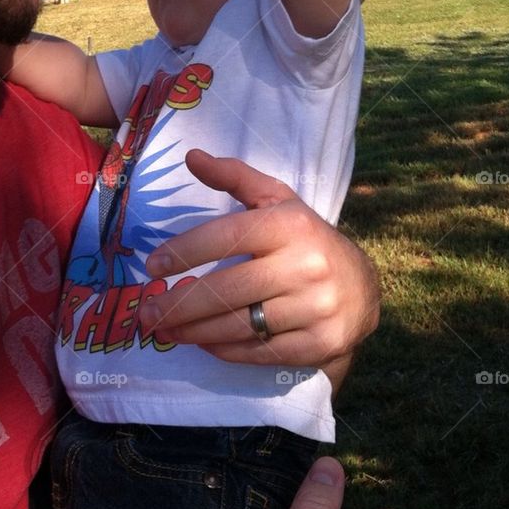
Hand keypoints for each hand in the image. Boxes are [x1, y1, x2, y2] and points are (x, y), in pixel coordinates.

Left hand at [140, 150, 379, 366]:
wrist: (362, 288)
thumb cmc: (306, 239)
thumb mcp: (277, 200)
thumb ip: (234, 177)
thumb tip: (191, 156)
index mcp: (291, 226)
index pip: (227, 237)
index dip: (185, 251)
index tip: (152, 266)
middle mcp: (307, 266)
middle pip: (228, 289)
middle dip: (179, 303)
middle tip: (147, 313)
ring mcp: (316, 308)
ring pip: (240, 324)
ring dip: (194, 331)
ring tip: (166, 329)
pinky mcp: (320, 344)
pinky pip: (260, 351)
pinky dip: (225, 350)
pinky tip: (202, 343)